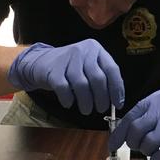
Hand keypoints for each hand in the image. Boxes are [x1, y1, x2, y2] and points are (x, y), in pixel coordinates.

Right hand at [8, 39, 123, 114]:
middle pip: (98, 78)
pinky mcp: (54, 69)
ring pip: (82, 85)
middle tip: (101, 109)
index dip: (117, 89)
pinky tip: (69, 103)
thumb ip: (102, 77)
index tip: (118, 104)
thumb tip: (115, 100)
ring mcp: (68, 58)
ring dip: (86, 102)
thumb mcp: (88, 65)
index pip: (112, 69)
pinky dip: (68, 99)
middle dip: (102, 98)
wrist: (42, 61)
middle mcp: (83, 51)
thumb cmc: (71, 67)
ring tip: (86, 110)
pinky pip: (64, 89)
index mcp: (96, 49)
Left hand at [108, 89, 159, 159]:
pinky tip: (159, 156)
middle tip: (137, 145)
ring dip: (146, 151)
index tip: (113, 144)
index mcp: (154, 101)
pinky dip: (156, 158)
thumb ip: (144, 115)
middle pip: (136, 131)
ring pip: (148, 143)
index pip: (130, 118)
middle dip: (133, 142)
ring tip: (152, 148)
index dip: (119, 134)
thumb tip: (122, 132)